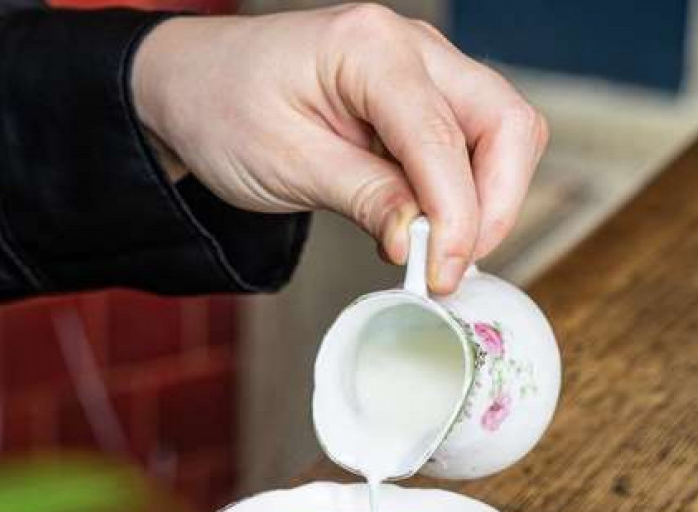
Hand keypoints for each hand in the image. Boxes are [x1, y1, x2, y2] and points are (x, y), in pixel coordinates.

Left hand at [132, 4, 547, 293]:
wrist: (193, 86)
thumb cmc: (224, 110)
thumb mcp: (284, 164)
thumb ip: (362, 196)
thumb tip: (419, 242)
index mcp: (370, 49)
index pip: (442, 139)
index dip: (456, 217)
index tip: (443, 276)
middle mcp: (411, 48)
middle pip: (504, 123)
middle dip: (494, 205)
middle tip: (453, 268)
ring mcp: (423, 70)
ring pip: (502, 134)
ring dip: (488, 201)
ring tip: (440, 255)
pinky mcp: (420, 101)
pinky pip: (472, 146)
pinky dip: (466, 195)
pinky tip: (428, 232)